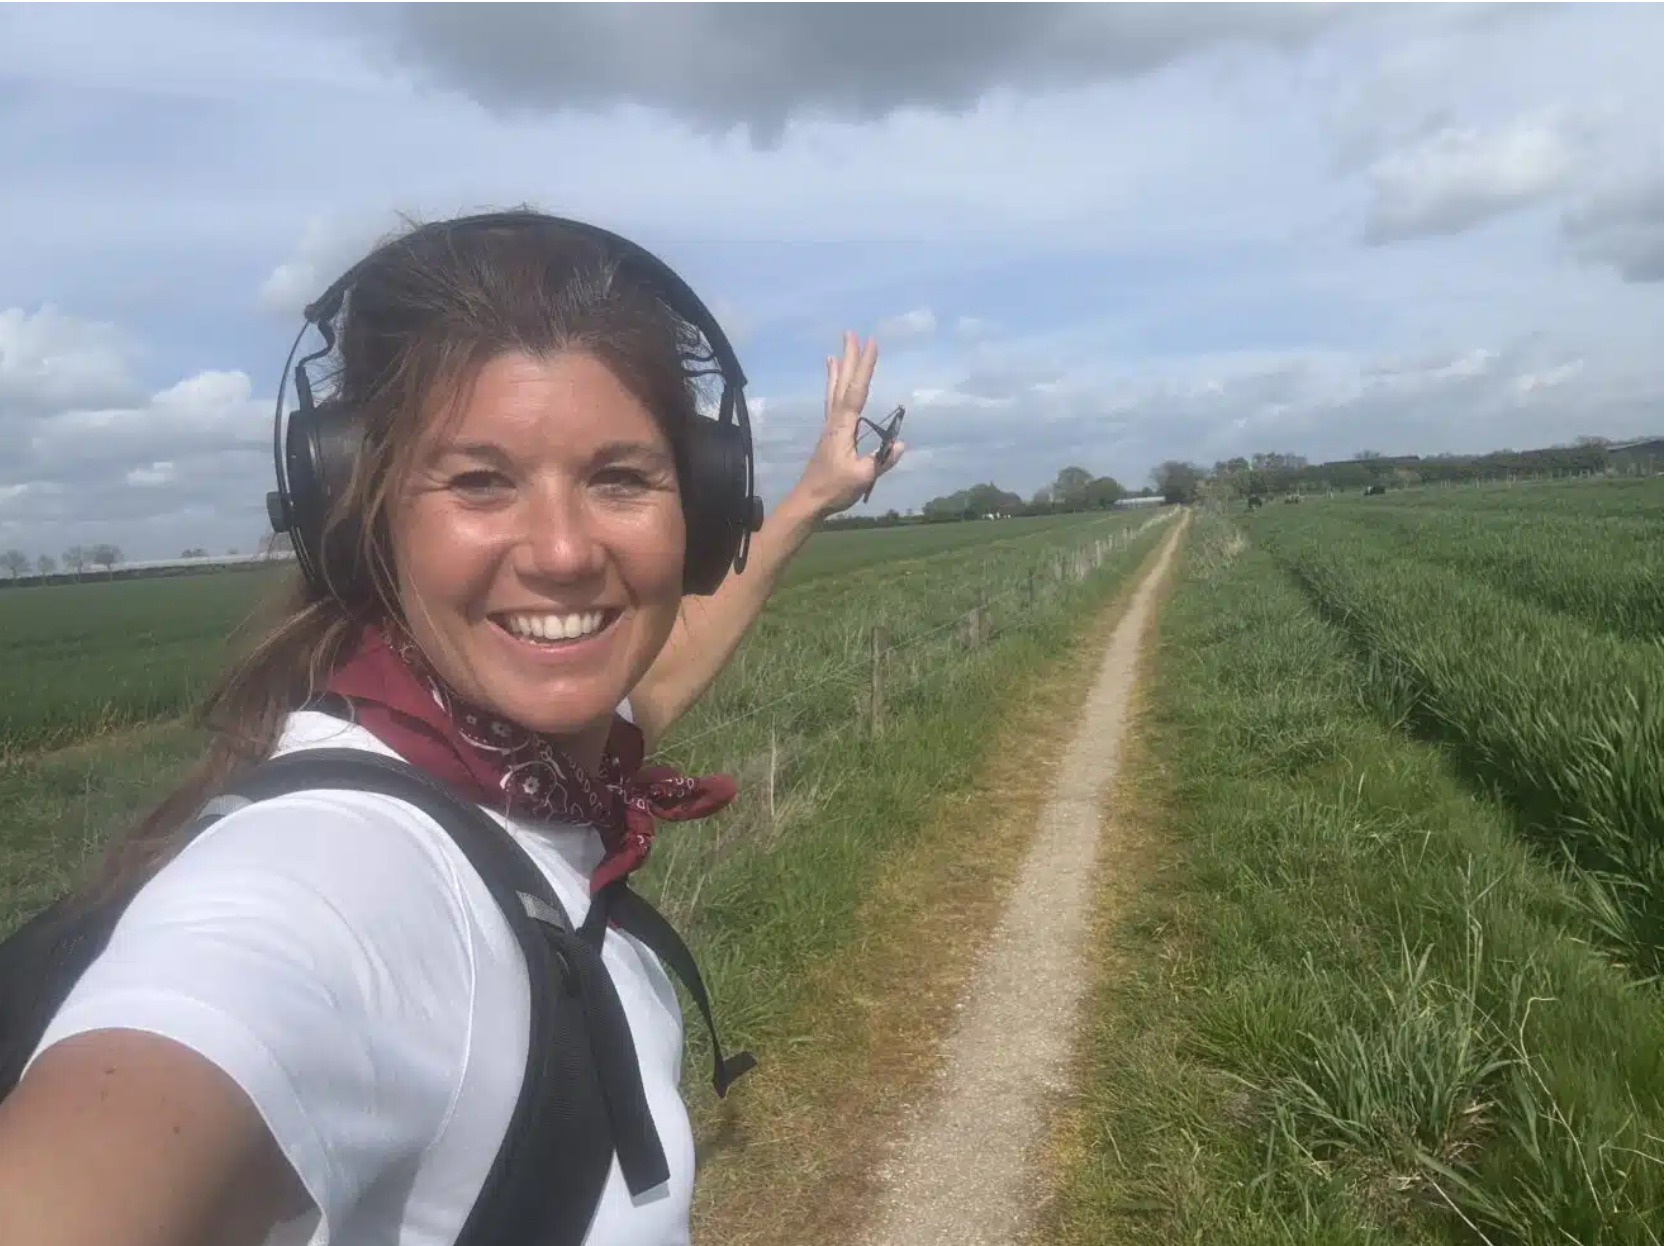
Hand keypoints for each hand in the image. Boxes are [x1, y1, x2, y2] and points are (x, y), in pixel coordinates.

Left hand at [790, 331, 906, 517]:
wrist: (808, 500)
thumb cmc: (834, 489)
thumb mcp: (863, 476)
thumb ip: (882, 460)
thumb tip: (900, 444)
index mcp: (843, 427)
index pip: (857, 391)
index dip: (865, 367)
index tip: (871, 343)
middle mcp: (834, 421)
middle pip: (842, 383)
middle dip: (849, 358)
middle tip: (851, 333)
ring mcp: (829, 426)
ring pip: (834, 390)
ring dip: (838, 369)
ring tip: (837, 350)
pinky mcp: (829, 434)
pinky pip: (831, 402)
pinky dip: (832, 386)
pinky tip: (833, 382)